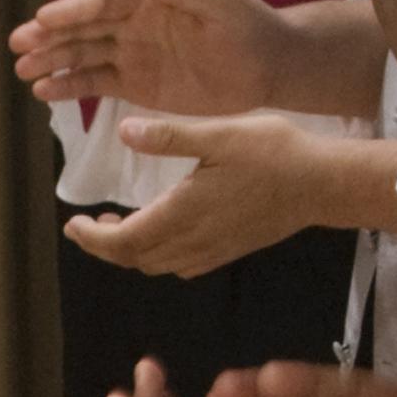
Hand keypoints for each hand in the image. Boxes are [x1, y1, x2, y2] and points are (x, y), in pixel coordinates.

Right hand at [11, 0, 284, 115]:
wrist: (268, 66)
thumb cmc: (249, 26)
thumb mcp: (221, 1)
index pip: (104, 1)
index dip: (73, 9)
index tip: (42, 20)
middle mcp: (134, 23)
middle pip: (84, 27)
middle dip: (49, 35)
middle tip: (17, 45)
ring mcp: (132, 54)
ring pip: (83, 55)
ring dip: (52, 62)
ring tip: (23, 72)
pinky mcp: (135, 84)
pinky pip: (95, 83)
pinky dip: (69, 87)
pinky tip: (44, 92)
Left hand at [63, 109, 370, 277]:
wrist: (324, 184)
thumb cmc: (275, 154)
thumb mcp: (218, 134)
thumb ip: (168, 136)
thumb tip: (124, 132)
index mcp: (181, 214)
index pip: (121, 242)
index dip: (92, 238)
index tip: (73, 224)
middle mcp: (192, 242)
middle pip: (133, 259)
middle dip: (105, 245)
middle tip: (88, 224)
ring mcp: (211, 251)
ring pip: (155, 264)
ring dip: (130, 250)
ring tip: (119, 222)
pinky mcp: (228, 251)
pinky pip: (180, 264)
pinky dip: (158, 254)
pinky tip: (162, 229)